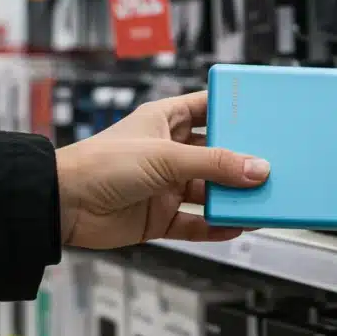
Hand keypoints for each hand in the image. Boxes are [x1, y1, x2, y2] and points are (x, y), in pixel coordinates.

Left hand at [54, 91, 269, 248]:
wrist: (62, 206)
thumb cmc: (101, 164)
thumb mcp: (165, 157)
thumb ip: (213, 165)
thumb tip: (257, 169)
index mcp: (164, 121)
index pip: (206, 108)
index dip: (232, 111)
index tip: (263, 116)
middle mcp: (167, 152)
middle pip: (215, 154)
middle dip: (242, 161)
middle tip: (274, 165)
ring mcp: (164, 186)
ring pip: (209, 191)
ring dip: (232, 197)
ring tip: (262, 201)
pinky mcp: (159, 217)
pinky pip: (195, 223)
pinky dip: (215, 227)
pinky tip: (236, 226)